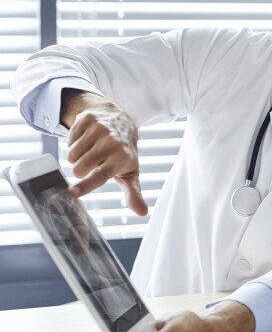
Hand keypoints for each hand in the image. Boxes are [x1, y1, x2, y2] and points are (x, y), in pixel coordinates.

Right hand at [64, 92, 147, 215]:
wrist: (122, 121)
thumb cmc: (124, 153)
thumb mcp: (131, 173)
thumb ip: (133, 194)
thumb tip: (142, 212)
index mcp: (121, 159)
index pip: (100, 176)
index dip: (86, 185)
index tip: (72, 193)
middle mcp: (111, 143)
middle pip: (78, 168)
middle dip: (80, 170)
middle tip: (93, 164)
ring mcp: (99, 129)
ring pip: (70, 155)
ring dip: (76, 157)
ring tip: (90, 151)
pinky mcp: (87, 119)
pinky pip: (68, 139)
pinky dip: (73, 142)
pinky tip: (86, 139)